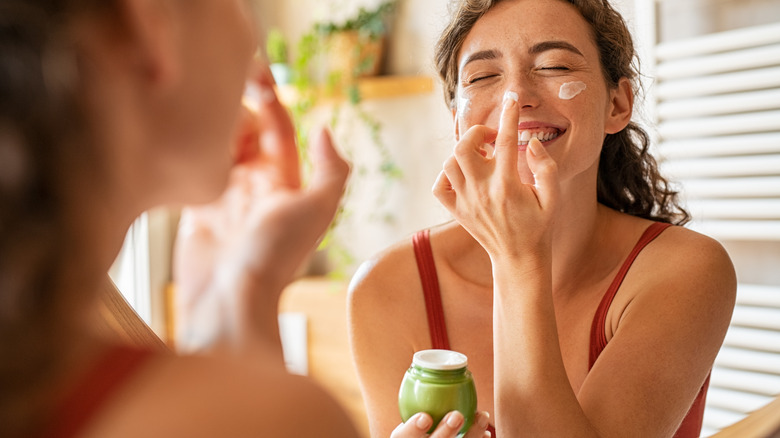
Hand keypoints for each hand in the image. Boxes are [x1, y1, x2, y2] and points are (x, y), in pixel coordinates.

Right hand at [173, 66, 348, 352]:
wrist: (228, 301)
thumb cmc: (274, 258)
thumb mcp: (316, 211)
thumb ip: (331, 170)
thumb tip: (325, 129)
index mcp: (286, 181)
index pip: (278, 128)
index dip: (269, 101)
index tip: (253, 74)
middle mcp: (256, 185)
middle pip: (245, 132)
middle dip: (236, 111)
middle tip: (217, 95)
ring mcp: (225, 196)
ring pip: (218, 147)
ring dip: (211, 128)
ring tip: (198, 114)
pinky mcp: (195, 210)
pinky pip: (194, 170)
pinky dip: (190, 154)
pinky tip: (181, 138)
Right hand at [391, 411, 490, 437]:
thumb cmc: (415, 433)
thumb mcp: (406, 422)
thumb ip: (415, 405)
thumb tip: (433, 370)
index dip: (413, 429)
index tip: (425, 417)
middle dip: (446, 432)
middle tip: (456, 415)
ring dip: (472, 434)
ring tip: (482, 417)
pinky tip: (485, 433)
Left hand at [432, 93, 558, 260]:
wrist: (518, 259)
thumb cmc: (539, 226)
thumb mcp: (553, 198)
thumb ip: (546, 168)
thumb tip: (530, 143)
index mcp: (508, 186)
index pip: (505, 141)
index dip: (508, 116)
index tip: (511, 100)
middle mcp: (482, 191)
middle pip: (464, 147)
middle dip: (476, 133)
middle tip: (491, 138)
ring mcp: (466, 201)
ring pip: (449, 163)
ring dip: (463, 152)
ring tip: (481, 156)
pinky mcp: (456, 211)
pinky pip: (439, 186)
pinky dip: (446, 175)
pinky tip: (464, 175)